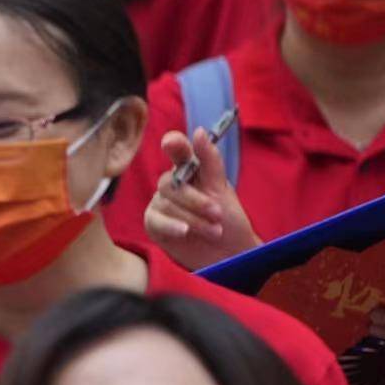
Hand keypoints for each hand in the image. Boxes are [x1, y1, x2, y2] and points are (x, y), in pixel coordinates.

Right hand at [143, 127, 259, 267]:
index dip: (173, 145)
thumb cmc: (228, 219)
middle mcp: (172, 185)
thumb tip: (198, 131)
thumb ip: (210, 160)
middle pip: (171, 183)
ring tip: (214, 231)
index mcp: (188, 170)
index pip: (177, 151)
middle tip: (217, 214)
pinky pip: (157, 221)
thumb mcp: (222, 188)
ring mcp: (161, 204)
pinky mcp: (154, 224)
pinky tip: (185, 232)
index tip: (173, 142)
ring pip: (167, 205)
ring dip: (194, 219)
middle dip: (196, 200)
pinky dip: (172, 226)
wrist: (229, 253)